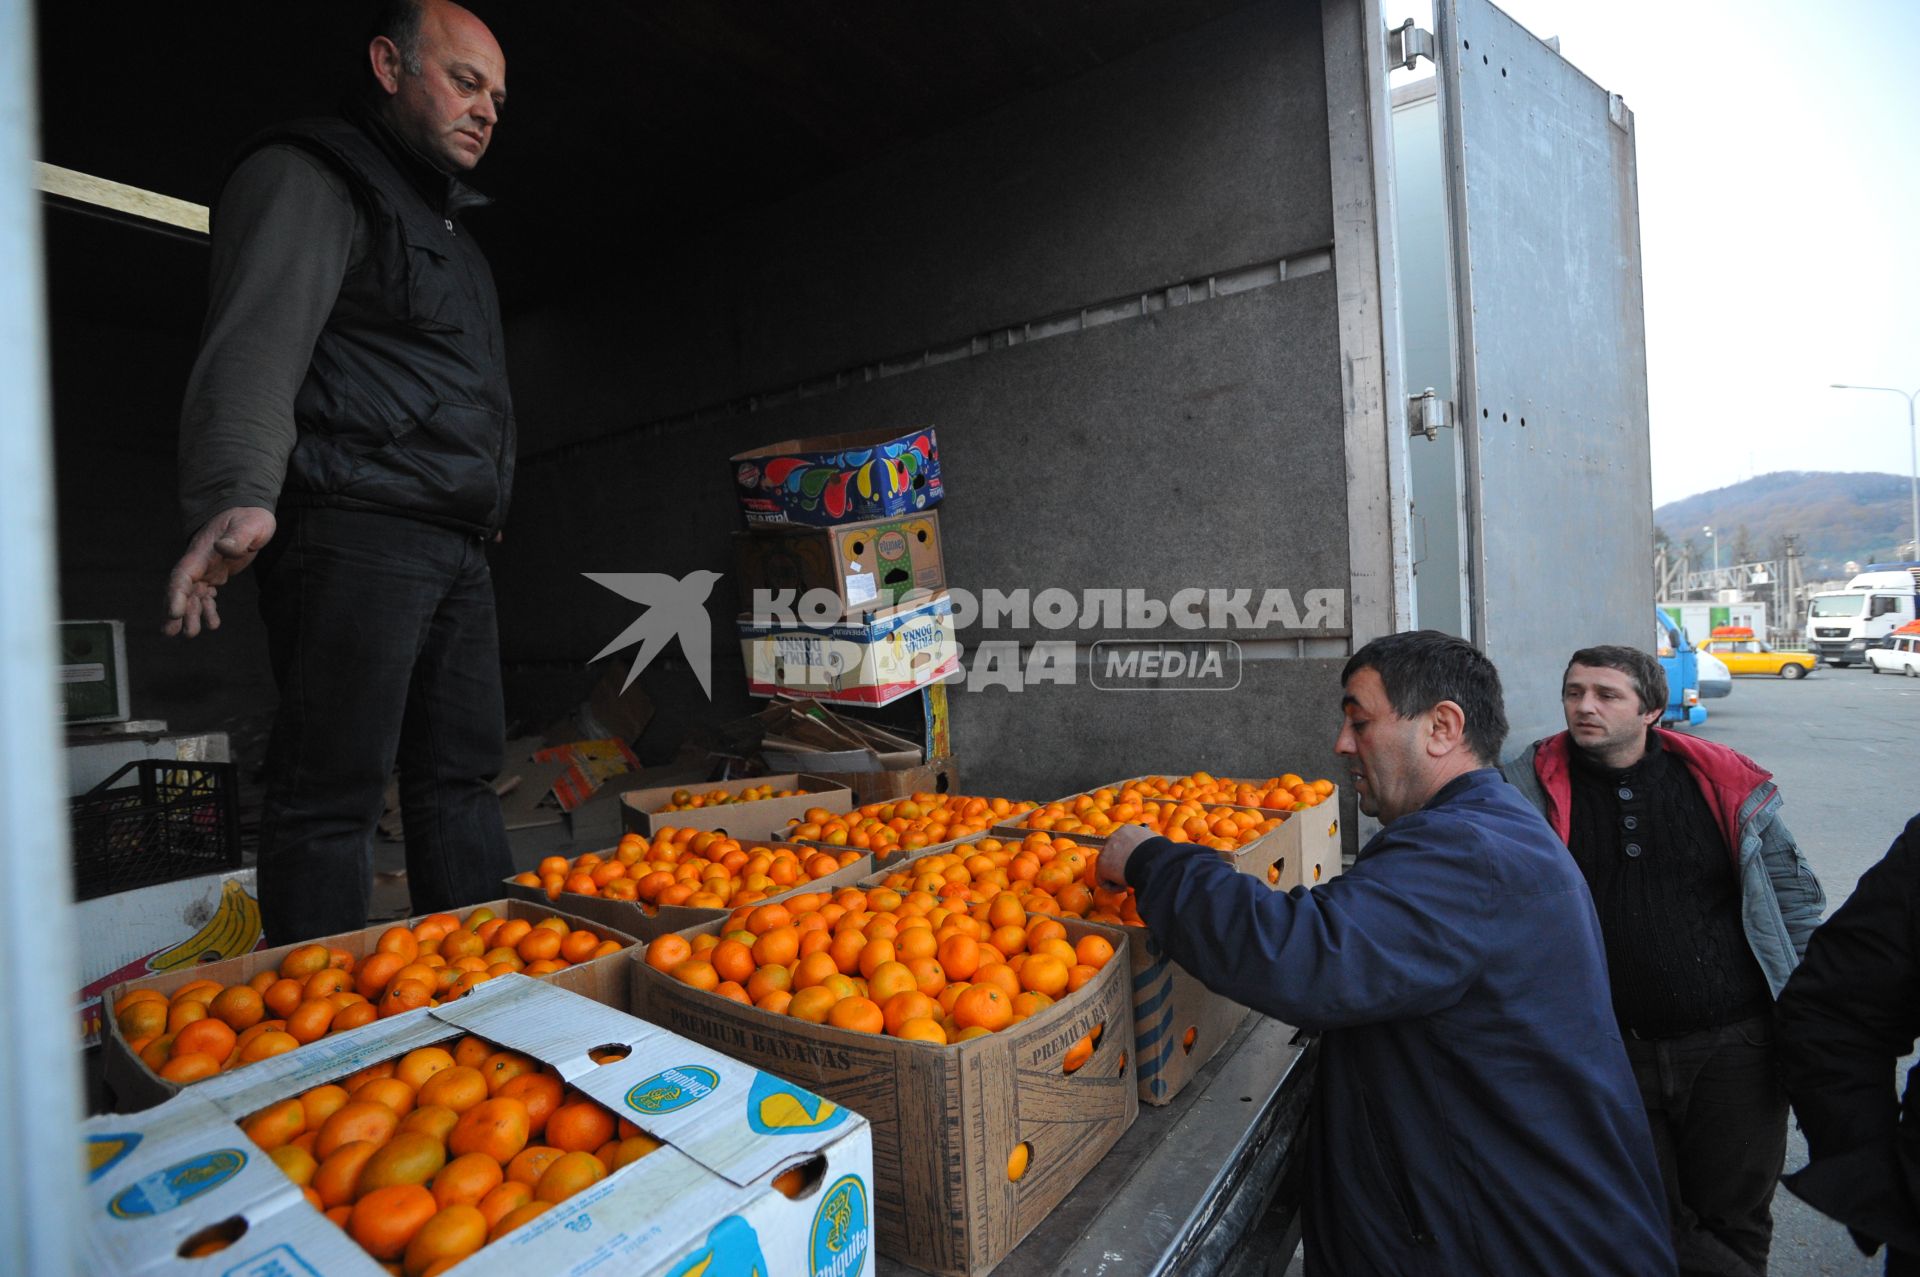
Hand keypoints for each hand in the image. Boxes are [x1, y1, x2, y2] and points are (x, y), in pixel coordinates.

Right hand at [164, 506, 276, 637]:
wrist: (249, 512)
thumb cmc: (249, 517)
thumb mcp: (250, 525)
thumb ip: (238, 536)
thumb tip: (224, 547)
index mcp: (202, 551)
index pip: (183, 575)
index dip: (176, 594)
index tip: (173, 613)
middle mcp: (199, 562)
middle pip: (182, 589)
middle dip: (175, 611)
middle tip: (171, 633)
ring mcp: (206, 568)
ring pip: (192, 595)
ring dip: (190, 614)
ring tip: (191, 634)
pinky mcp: (215, 573)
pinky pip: (206, 594)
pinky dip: (206, 609)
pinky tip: (213, 624)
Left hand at [1096, 822, 1158, 889]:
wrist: (1154, 861)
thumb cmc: (1161, 856)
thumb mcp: (1157, 847)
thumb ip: (1150, 847)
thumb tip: (1158, 854)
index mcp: (1128, 830)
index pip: (1123, 843)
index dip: (1128, 856)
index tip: (1136, 865)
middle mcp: (1114, 836)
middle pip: (1113, 855)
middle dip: (1120, 866)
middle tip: (1131, 875)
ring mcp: (1106, 849)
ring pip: (1107, 868)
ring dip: (1118, 877)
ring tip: (1131, 882)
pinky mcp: (1101, 864)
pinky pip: (1103, 880)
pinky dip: (1113, 887)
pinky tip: (1125, 887)